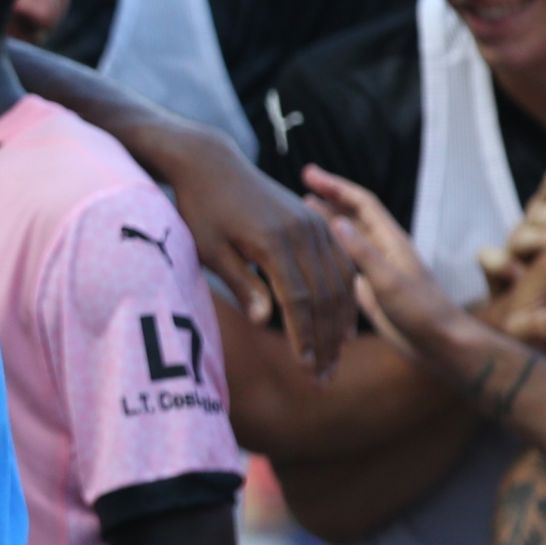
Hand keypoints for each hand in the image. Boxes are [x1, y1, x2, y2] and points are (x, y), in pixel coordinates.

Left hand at [167, 131, 355, 378]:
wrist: (212, 165)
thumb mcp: (210, 250)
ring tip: (332, 362)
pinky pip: (341, 266)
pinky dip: (344, 299)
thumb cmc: (201, 210)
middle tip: (321, 380)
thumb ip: (241, 284)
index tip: (304, 369)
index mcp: (275, 242)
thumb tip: (264, 322)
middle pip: (325, 297)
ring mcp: (314, 226)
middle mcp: (304, 232)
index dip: (303, 338)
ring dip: (338, 326)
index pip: (298, 300)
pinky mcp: (316, 224)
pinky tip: (341, 327)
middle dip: (324, 342)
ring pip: (339, 283)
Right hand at [303, 166, 462, 360]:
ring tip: (302, 210)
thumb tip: (335, 222)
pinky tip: (312, 253)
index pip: (361, 203)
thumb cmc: (422, 312)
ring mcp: (375, 269)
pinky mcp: (369, 288)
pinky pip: (344, 263)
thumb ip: (362, 253)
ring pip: (346, 237)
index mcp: (390, 242)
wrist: (440, 343)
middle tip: (302, 180)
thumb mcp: (389, 281)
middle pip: (352, 214)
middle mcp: (382, 250)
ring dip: (326, 221)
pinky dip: (327, 252)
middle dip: (329, 196)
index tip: (309, 173)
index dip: (335, 186)